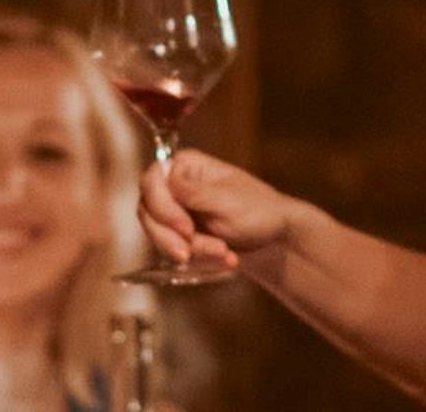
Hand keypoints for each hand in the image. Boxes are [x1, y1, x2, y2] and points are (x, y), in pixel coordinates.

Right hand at [138, 150, 321, 263]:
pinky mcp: (180, 234)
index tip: (186, 228)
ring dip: (191, 250)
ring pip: (158, 235)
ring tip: (224, 254)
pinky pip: (172, 249)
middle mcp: (175, 186)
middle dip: (173, 237)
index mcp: (186, 166)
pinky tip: (225, 258)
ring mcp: (176, 211)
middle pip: (148, 212)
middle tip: (193, 253)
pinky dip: (198, 258)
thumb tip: (163, 175)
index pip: (151, 182)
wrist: (277, 240)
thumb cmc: (259, 212)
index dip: (163, 208)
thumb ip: (192, 192)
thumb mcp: (227, 201)